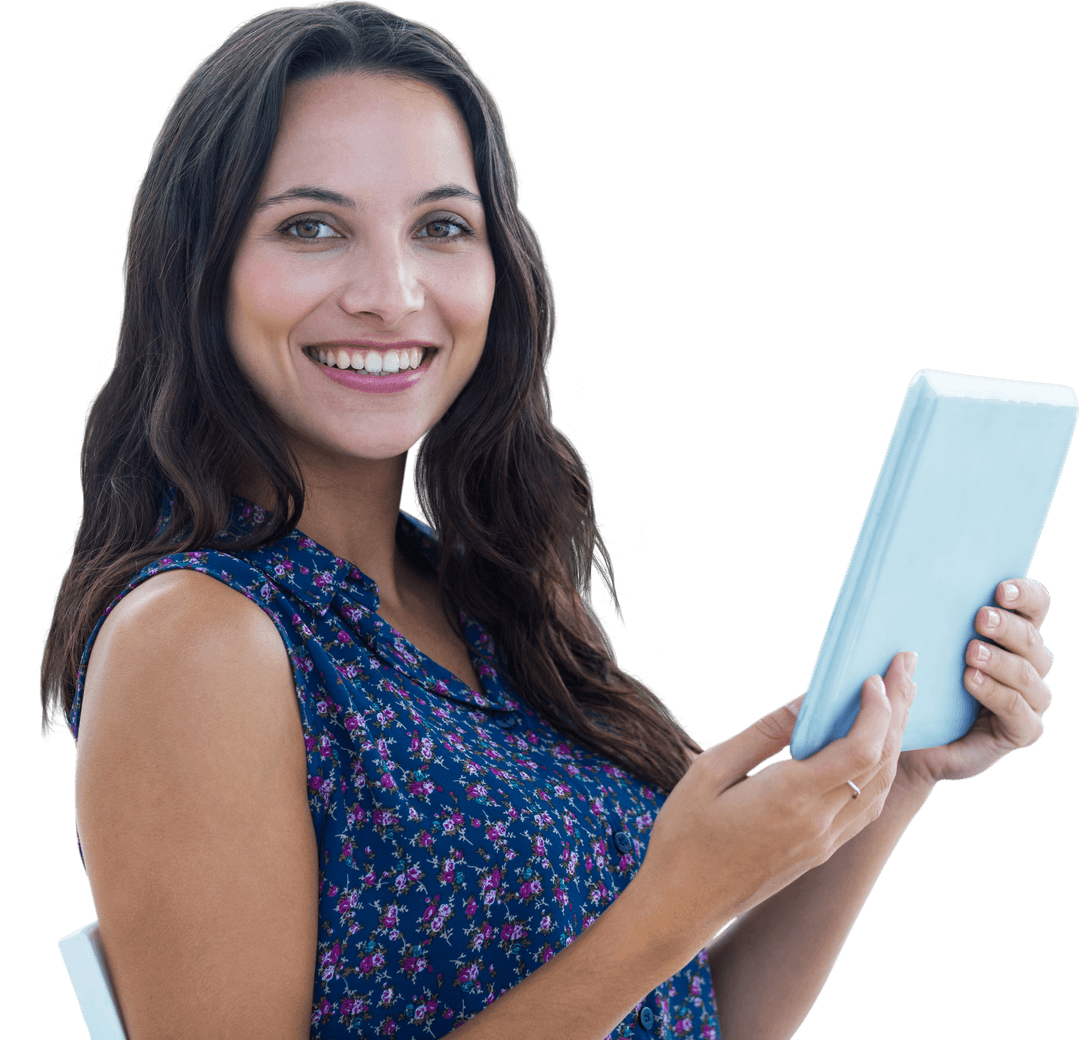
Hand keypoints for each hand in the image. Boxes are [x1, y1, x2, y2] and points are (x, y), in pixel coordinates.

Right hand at [631, 652, 917, 950]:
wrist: (684, 902)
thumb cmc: (686, 832)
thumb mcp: (712, 769)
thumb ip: (764, 733)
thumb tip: (807, 700)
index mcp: (790, 797)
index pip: (859, 748)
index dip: (876, 709)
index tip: (872, 675)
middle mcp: (819, 822)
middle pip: (880, 761)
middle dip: (898, 710)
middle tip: (906, 666)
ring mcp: (824, 841)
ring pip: (880, 785)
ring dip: (895, 738)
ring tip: (900, 699)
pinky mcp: (821, 851)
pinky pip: (867, 805)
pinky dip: (881, 769)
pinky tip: (878, 747)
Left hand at [895, 578, 1053, 791]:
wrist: (913, 740)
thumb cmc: (921, 685)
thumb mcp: (928, 648)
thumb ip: (935, 621)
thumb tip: (916, 583)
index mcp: (1013, 637)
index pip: (1035, 606)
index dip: (1025, 594)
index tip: (999, 589)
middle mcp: (1029, 665)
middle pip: (1032, 639)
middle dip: (1008, 626)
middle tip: (980, 618)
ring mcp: (1031, 699)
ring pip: (1028, 674)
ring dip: (1000, 661)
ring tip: (971, 652)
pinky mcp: (1023, 730)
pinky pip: (1019, 710)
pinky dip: (996, 693)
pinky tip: (972, 681)